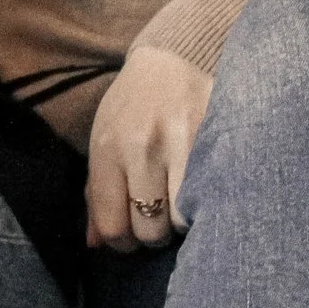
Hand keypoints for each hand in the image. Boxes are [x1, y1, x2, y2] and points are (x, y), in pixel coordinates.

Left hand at [85, 46, 212, 251]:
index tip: (130, 238)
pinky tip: (202, 194)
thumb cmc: (130, 109)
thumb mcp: (103, 142)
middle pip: (150, 230)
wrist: (167, 62)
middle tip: (158, 220)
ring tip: (181, 206)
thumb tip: (95, 245)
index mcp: (107, 150)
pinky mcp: (212, 138)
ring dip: (182, 223)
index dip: (122, 244)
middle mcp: (141, 149)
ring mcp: (180, 144)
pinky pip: (211, 197)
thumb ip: (97, 193)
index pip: (112, 225)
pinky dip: (206, 204)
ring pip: (183, 221)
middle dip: (153, 235)